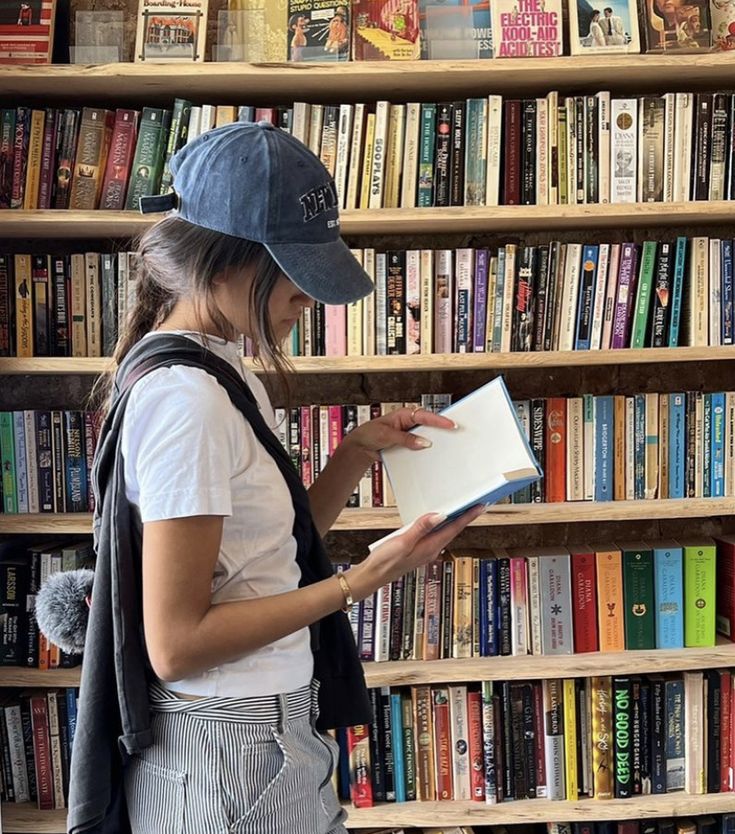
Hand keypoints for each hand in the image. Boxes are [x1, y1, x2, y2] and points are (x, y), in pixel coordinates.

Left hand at [342, 406, 455, 462]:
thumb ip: (405, 439)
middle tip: (455, 434)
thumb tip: (423, 442)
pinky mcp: (408, 445)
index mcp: (404, 415)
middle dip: (441, 430)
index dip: (439, 420)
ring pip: (425, 437)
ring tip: (445, 447)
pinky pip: (419, 447)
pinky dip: (424, 452)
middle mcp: (409, 423)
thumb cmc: (368, 434)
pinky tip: (429, 457)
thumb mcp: (387, 435)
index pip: (425, 416)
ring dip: (433, 443)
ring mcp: (409, 435)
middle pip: (429, 426)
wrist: (360, 447)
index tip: (451, 425)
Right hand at [348, 504, 486, 596]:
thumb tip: (439, 516)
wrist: (373, 575)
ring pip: (443, 533)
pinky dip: (439, 526)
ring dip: (453, 522)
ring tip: (461, 511)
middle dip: (464, 518)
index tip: (479, 507)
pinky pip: (434, 535)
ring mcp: (425, 550)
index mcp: (430, 547)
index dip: (467, 516)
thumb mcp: (403, 541)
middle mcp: (431, 550)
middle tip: (476, 506)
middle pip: (452, 530)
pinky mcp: (418, 550)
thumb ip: (421, 528)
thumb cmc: (386, 561)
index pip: (454, 528)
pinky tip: (437, 521)